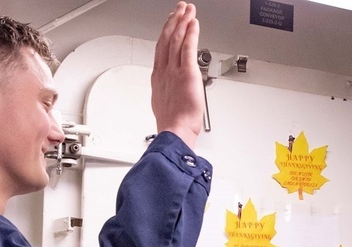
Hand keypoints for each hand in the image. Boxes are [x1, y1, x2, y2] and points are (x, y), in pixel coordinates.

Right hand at [151, 2, 203, 149]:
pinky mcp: (187, 73)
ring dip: (182, 22)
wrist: (174, 130)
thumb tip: (171, 92)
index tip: (170, 22)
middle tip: (179, 9)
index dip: (166, 32)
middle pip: (167, 39)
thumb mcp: (164, 103)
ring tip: (187, 10)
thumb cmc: (172, 123)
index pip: (162, 48)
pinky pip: (188, 48)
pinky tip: (193, 23)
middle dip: (174, 21)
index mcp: (159, 77)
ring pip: (177, 40)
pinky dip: (191, 34)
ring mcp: (175, 71)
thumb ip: (167, 91)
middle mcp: (165, 70)